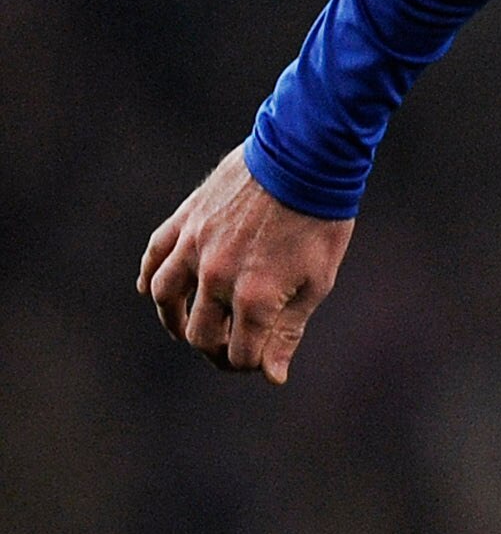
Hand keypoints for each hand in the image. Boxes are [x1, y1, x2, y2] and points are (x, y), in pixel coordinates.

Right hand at [137, 146, 354, 383]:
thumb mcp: (317, 281)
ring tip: (186, 328)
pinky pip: (155, 254)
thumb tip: (272, 375)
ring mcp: (195, 245)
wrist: (305, 158)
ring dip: (174, 320)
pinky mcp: (186, 219)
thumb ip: (288, 330)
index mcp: (255, 296)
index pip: (239, 355)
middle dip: (215, 350)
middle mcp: (217, 275)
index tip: (261, 359)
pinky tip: (150, 291)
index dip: (250, 365)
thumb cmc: (319, 222)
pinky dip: (148, 275)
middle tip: (228, 348)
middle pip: (200, 334)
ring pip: (165, 297)